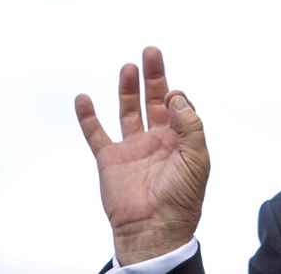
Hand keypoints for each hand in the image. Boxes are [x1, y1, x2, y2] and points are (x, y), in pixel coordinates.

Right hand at [75, 47, 209, 264]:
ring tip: (128, 67)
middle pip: (154, 100)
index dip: (177, 96)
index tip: (173, 95)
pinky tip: (84, 98)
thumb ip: (190, 124)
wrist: (154, 229)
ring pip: (129, 111)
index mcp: (180, 140)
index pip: (179, 107)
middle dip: (154, 76)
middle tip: (151, 51)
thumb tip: (176, 95)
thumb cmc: (181, 198)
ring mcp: (133, 148)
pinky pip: (96, 134)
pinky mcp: (110, 159)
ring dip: (128, 89)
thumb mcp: (197, 158)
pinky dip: (88, 116)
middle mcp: (157, 140)